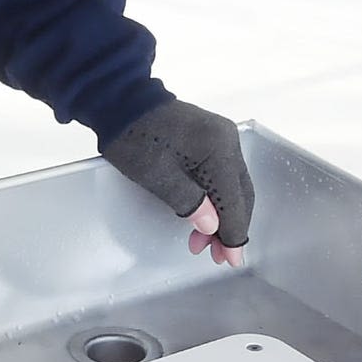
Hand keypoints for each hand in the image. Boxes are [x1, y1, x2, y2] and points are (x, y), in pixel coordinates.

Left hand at [100, 99, 254, 265]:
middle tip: (215, 255)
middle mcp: (228, 141)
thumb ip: (190, 203)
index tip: (231, 261)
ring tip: (203, 240)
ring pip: (234, 185)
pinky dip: (218, 197)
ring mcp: (223, 136)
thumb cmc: (134, 139)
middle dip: (229, 228)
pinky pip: (224, 173)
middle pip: (240, 194)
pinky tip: (204, 214)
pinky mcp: (213, 136)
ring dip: (222, 214)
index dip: (233, 235)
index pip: (233, 202)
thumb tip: (212, 225)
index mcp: (218, 150)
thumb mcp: (158, 177)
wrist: (121, 100)